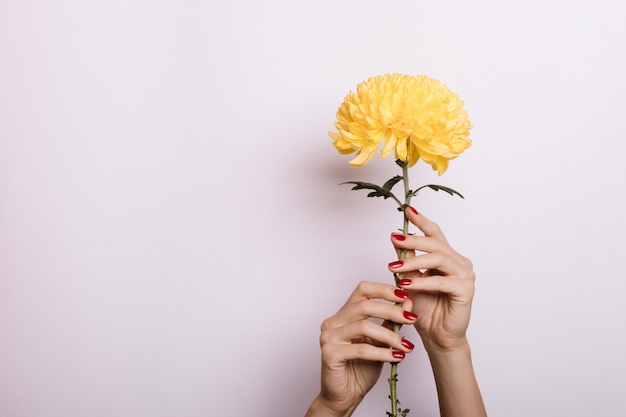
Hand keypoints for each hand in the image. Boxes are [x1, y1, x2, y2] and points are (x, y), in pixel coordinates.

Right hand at [305, 282, 417, 416]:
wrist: (346, 396)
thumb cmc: (360, 369)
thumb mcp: (381, 342)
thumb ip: (391, 323)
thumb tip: (408, 304)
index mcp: (343, 315)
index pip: (362, 290)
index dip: (383, 289)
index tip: (404, 295)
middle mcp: (333, 322)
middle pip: (364, 305)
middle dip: (391, 311)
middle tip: (411, 319)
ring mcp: (328, 337)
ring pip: (363, 326)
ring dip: (390, 335)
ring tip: (406, 345)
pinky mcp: (329, 353)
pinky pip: (360, 349)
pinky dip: (382, 353)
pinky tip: (396, 357)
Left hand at [389, 207, 475, 352]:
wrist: (436, 336)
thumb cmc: (425, 309)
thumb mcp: (409, 279)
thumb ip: (406, 259)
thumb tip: (395, 237)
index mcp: (447, 257)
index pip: (435, 233)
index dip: (422, 221)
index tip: (407, 210)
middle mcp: (459, 262)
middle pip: (435, 243)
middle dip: (413, 240)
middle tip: (395, 239)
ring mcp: (465, 275)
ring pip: (438, 259)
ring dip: (414, 262)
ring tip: (394, 267)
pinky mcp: (466, 290)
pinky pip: (441, 281)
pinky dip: (422, 281)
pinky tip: (407, 285)